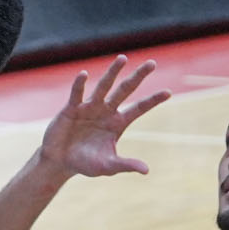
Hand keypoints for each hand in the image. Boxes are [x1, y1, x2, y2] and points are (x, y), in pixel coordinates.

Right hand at [38, 56, 170, 178]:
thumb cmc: (85, 163)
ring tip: (123, 58)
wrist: (60, 161)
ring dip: (113, 72)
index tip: (168, 92)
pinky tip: (85, 74)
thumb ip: (125, 165)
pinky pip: (77, 93)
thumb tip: (147, 170)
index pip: (139, 109)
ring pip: (104, 86)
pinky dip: (80, 84)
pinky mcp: (71, 108)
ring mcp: (89, 107)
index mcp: (118, 123)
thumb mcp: (108, 165)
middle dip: (138, 77)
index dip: (153, 101)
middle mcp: (106, 111)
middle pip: (125, 90)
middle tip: (152, 63)